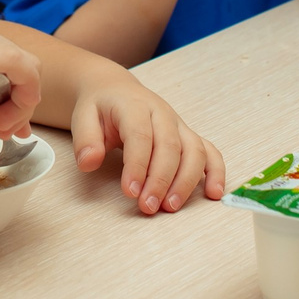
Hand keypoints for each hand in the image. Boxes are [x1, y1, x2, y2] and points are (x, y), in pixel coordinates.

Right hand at [0, 15, 37, 142]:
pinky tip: (1, 122)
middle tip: (10, 130)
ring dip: (22, 104)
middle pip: (19, 65)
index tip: (3, 123)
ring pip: (28, 68)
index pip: (0, 62)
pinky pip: (26, 73)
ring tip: (2, 128)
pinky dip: (23, 100)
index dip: (9, 94)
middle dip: (20, 102)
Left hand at [65, 64, 226, 214]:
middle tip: (147, 207)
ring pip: (193, 151)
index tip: (130, 192)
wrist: (115, 90)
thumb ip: (86, 140)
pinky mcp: (188, 136)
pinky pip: (209, 152)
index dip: (137, 166)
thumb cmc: (100, 108)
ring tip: (170, 207)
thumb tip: (89, 162)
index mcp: (134, 106)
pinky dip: (215, 172)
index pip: (140, 136)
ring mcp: (179, 125)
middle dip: (160, 180)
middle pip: (170, 147)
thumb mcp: (83, 118)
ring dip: (185, 182)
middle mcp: (162, 114)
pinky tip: (214, 194)